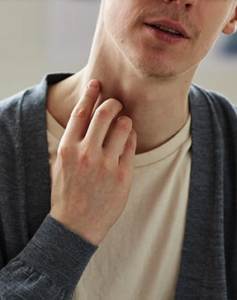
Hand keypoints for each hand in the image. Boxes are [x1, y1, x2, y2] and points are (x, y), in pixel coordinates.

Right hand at [49, 80, 136, 244]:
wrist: (75, 225)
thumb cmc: (67, 193)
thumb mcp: (60, 164)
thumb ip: (72, 141)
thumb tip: (88, 118)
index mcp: (67, 148)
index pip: (81, 111)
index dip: (90, 93)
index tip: (97, 83)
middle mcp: (86, 153)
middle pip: (105, 113)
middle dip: (113, 102)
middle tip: (116, 103)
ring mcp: (105, 164)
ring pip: (123, 125)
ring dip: (125, 119)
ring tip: (124, 122)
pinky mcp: (122, 175)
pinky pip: (132, 144)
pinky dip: (132, 135)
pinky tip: (129, 137)